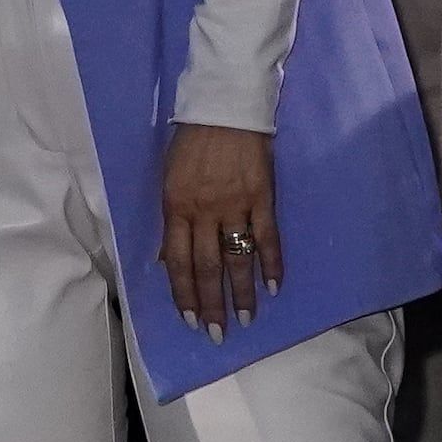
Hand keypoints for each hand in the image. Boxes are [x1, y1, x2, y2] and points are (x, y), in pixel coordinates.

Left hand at [158, 120, 281, 336]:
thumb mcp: (168, 178)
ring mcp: (235, 205)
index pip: (179, 262)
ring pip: (237, 259)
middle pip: (208, 268)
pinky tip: (273, 287)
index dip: (184, 295)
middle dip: (212, 305)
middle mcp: (204, 212)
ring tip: (247, 320)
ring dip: (242, 293)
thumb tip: (170, 259)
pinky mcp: (261, 196)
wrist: (224, 106)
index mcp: (176, 207)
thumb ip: (171, 219)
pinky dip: (271, 263)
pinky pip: (267, 237)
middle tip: (218, 334)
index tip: (190, 320)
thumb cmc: (191, 142)